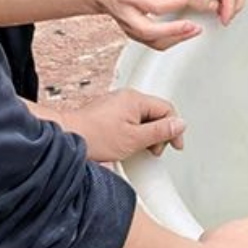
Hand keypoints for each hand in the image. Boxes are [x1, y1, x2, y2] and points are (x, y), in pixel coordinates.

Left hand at [58, 89, 186, 160]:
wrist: (67, 138)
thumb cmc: (94, 137)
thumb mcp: (134, 139)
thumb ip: (160, 131)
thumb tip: (180, 124)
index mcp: (136, 99)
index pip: (167, 109)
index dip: (174, 128)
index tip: (174, 144)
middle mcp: (126, 97)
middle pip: (156, 113)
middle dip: (158, 134)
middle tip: (151, 150)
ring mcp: (116, 104)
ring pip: (142, 118)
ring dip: (144, 135)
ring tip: (135, 150)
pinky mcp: (107, 112)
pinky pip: (129, 120)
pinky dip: (132, 133)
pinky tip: (124, 145)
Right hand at [83, 0, 218, 49]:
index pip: (154, 4)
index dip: (176, 1)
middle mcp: (126, 14)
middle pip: (149, 30)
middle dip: (174, 30)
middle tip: (194, 25)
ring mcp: (128, 26)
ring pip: (151, 41)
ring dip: (175, 38)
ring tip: (194, 30)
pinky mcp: (133, 33)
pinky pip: (151, 43)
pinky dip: (170, 41)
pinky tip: (184, 34)